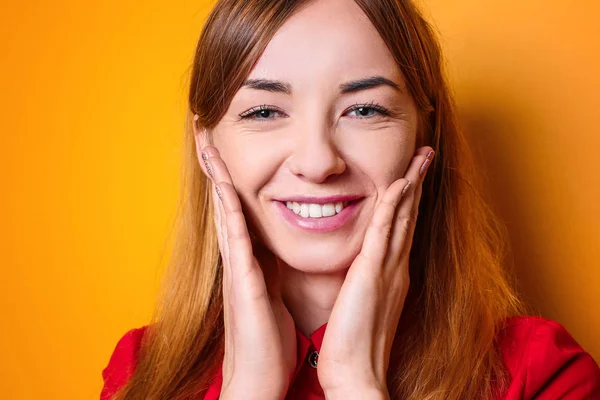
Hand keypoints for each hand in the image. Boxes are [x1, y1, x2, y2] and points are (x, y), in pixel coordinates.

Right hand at [194, 131, 296, 399]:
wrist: (258, 380)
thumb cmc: (267, 342)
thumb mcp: (271, 296)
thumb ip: (270, 270)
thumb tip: (276, 252)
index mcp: (249, 260)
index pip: (238, 209)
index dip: (230, 178)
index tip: (224, 149)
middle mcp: (237, 259)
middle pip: (224, 202)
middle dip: (215, 166)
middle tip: (204, 130)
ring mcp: (236, 269)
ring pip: (224, 212)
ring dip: (217, 177)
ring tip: (207, 144)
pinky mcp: (243, 283)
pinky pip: (235, 240)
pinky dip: (229, 212)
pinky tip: (224, 188)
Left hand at [317, 146, 434, 397]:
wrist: (356, 375)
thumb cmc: (356, 344)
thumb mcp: (364, 305)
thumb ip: (367, 283)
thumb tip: (364, 270)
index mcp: (392, 275)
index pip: (402, 228)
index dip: (409, 200)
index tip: (412, 174)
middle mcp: (396, 268)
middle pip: (409, 216)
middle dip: (418, 182)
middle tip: (426, 153)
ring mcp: (388, 270)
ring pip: (402, 217)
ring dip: (412, 184)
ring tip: (421, 156)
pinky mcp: (372, 275)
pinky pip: (384, 232)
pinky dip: (393, 206)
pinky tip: (400, 183)